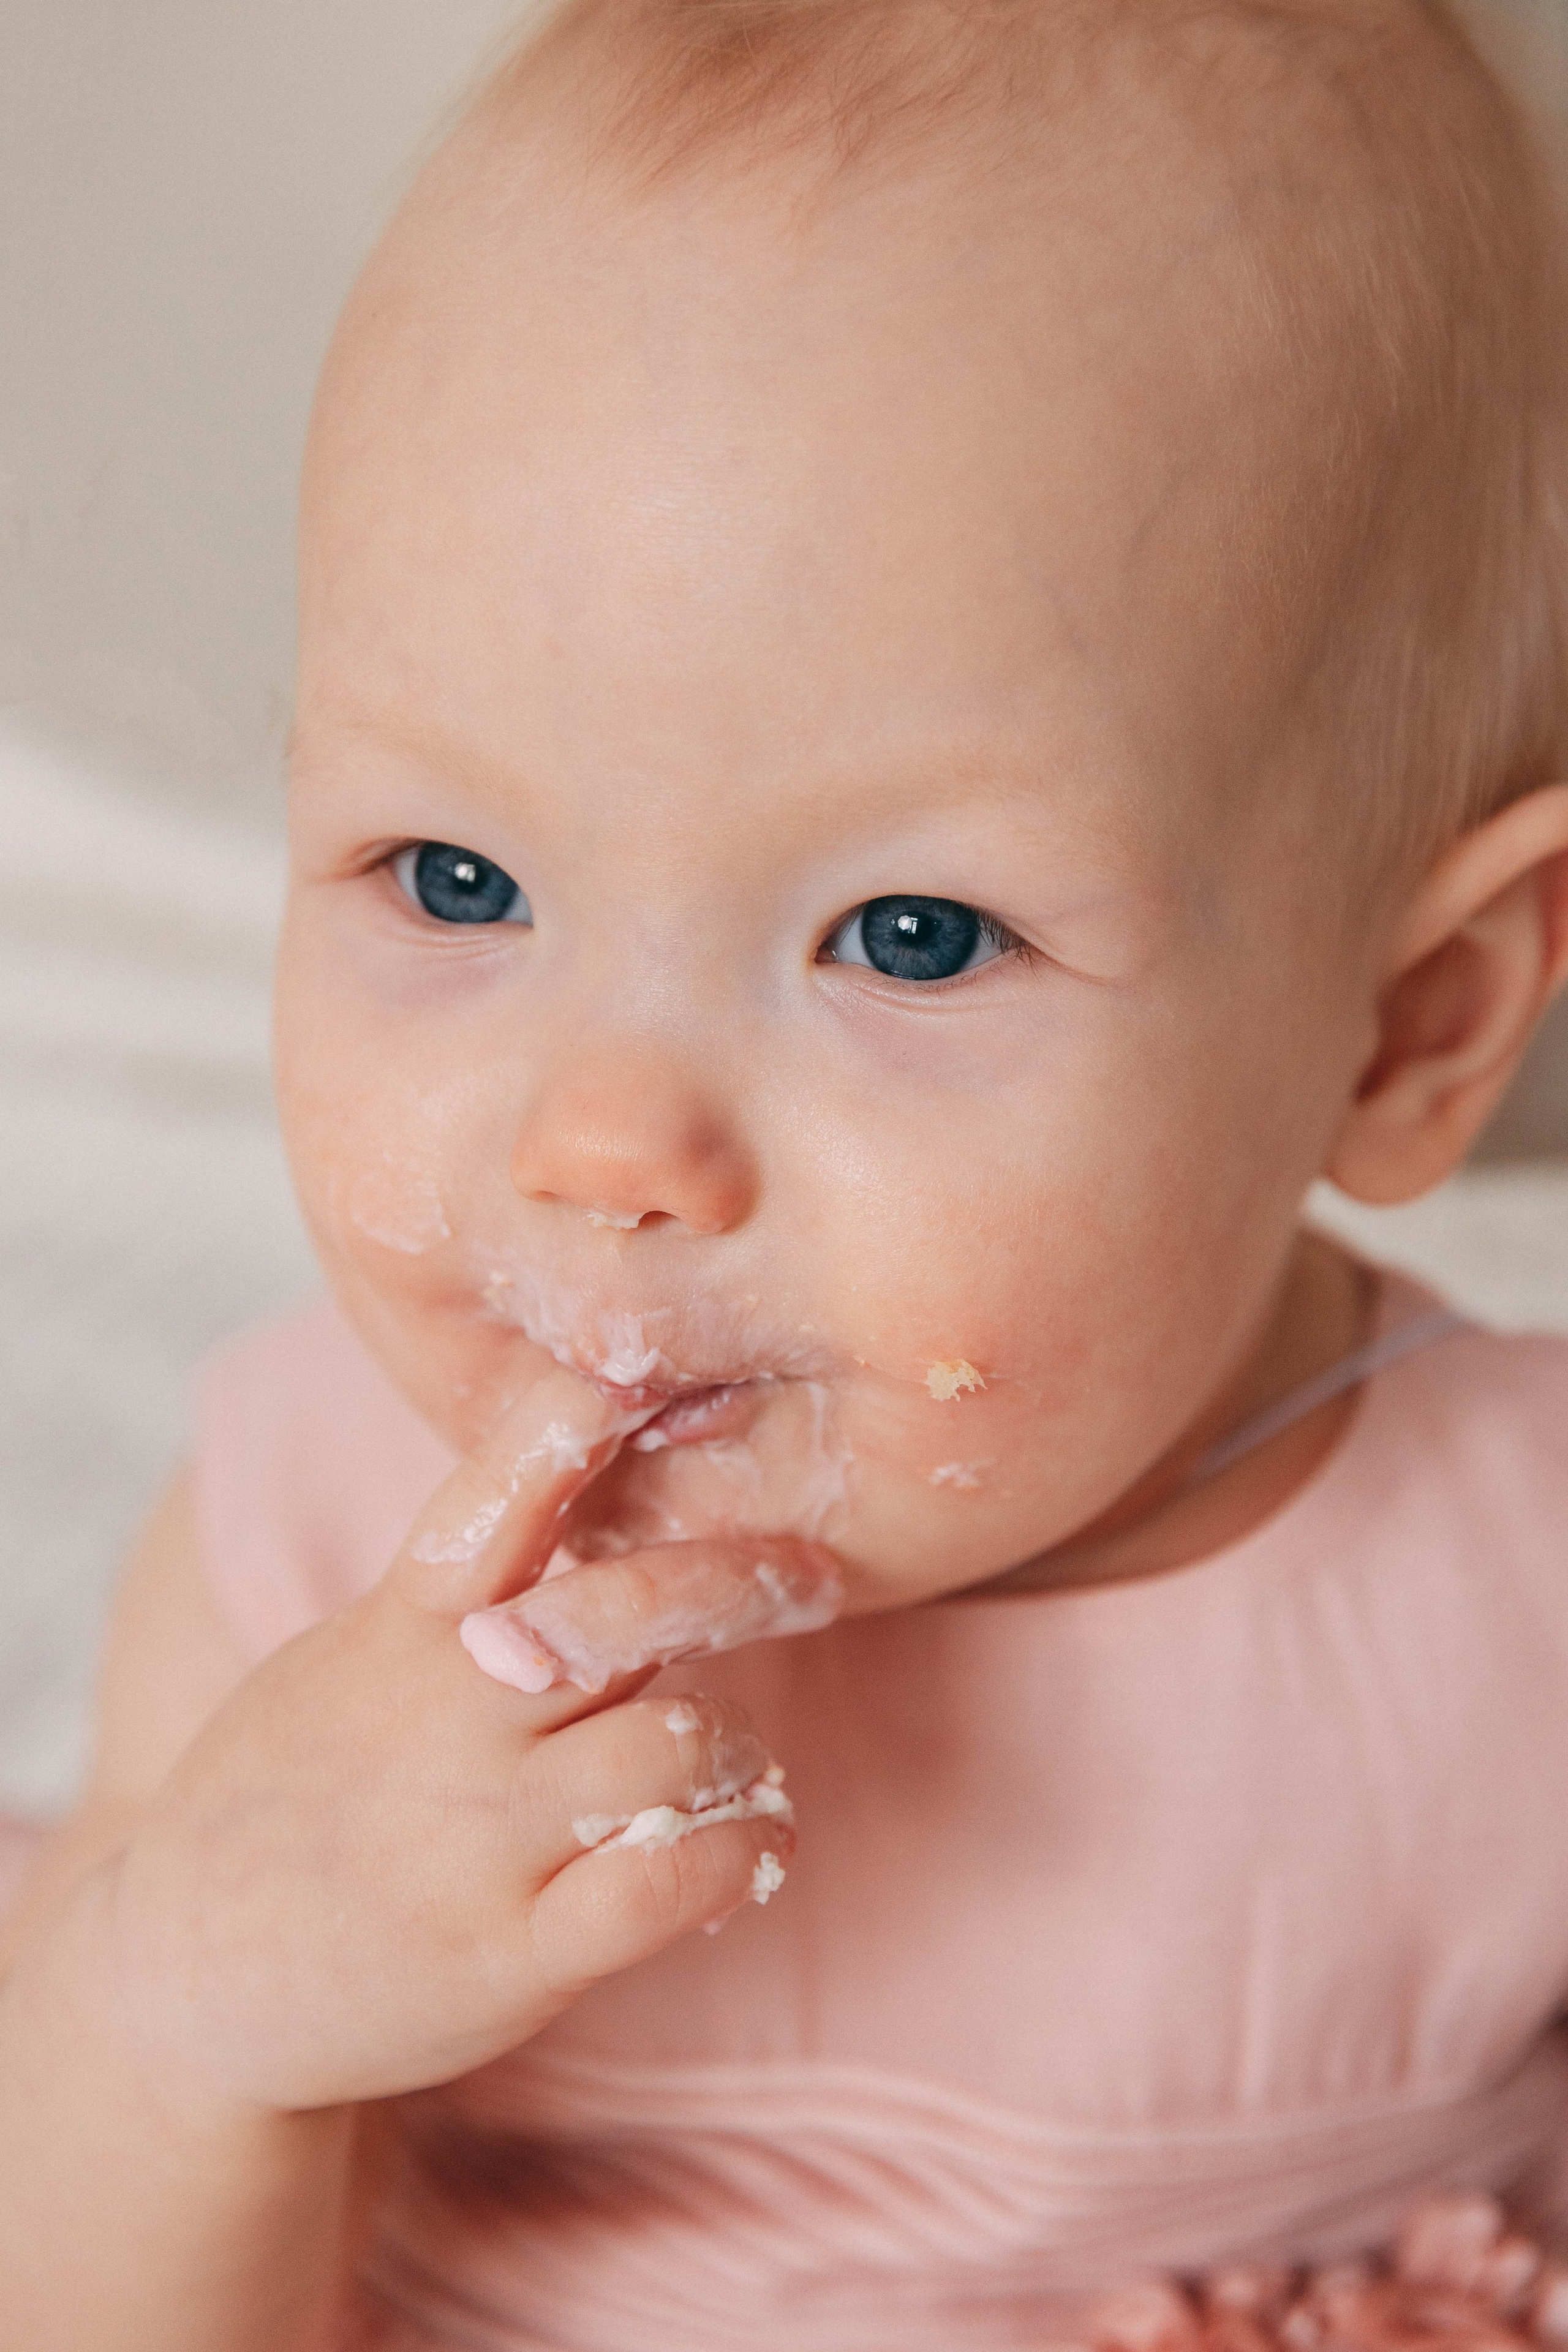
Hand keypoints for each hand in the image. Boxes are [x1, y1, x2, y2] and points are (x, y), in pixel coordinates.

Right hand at [102, 1372, 838, 2118]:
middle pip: (630, 1619)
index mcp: (397, 1634)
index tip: (630, 1377)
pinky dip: (740, 1851)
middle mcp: (446, 1724)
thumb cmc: (291, 1793)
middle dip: (736, 1585)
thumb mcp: (344, 1660)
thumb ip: (455, 1593)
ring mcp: (482, 1844)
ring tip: (727, 1757)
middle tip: (810, 1577)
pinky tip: (750, 1843)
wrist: (188, 1981)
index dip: (560, 1435)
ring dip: (730, 1739)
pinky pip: (670, 1882)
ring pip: (675, 1744)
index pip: (489, 1505)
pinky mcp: (513, 1957)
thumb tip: (580, 1493)